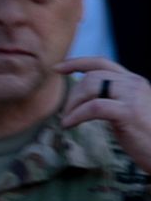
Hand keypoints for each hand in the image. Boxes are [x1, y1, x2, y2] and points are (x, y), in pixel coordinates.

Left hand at [58, 58, 150, 172]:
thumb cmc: (146, 137)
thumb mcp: (128, 111)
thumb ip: (111, 99)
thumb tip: (85, 99)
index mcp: (133, 81)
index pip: (102, 63)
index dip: (77, 63)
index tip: (57, 68)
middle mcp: (134, 83)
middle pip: (92, 76)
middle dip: (73, 94)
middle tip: (66, 114)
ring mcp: (133, 96)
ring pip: (91, 86)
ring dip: (72, 104)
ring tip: (68, 120)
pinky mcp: (129, 112)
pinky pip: (93, 107)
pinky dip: (76, 115)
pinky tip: (68, 125)